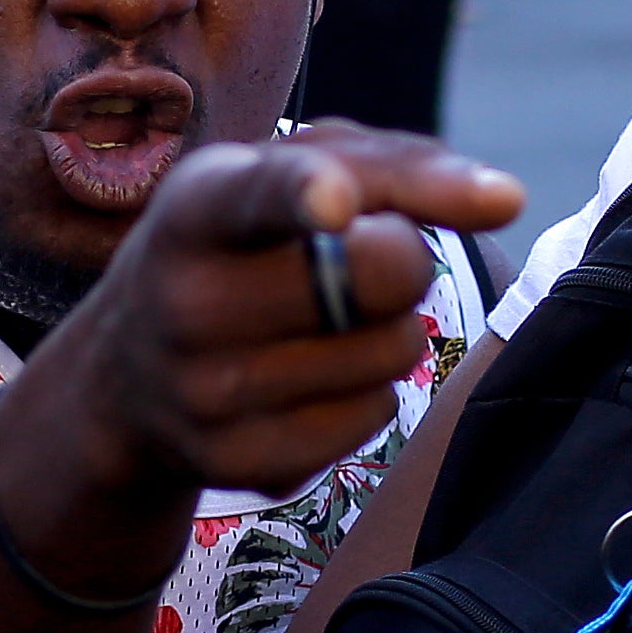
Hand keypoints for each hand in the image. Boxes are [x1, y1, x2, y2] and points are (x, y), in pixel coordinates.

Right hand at [32, 125, 523, 512]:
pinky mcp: (241, 464)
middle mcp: (187, 301)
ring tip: (316, 322)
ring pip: (391, 352)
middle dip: (400, 259)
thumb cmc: (239, 243)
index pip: (256, 195)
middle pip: (379, 274)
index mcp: (197, 206)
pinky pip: (375, 415)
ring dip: (385, 330)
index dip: (306, 192)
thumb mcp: (285, 175)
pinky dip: (365, 391)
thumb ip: (398, 168)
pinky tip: (304, 379)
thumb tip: (506, 198)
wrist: (125, 374)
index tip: (337, 201)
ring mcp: (208, 393)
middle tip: (354, 258)